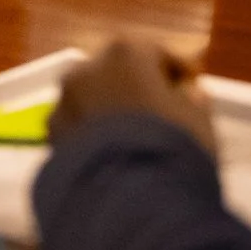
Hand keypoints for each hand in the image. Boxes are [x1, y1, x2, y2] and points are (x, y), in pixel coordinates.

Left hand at [51, 40, 215, 153]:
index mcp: (127, 53)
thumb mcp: (199, 121)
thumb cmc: (171, 147)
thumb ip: (193, 100)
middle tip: (157, 114)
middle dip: (136, 89)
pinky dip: (91, 135)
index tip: (190, 91)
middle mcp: (88, 68)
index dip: (177, 75)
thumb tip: (188, 94)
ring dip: (109, 110)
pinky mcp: (51, 135)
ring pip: (92, 98)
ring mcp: (64, 100)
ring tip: (130, 138)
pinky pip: (78, 127)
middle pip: (117, 72)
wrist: (128, 196)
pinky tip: (109, 155)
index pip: (158, 55)